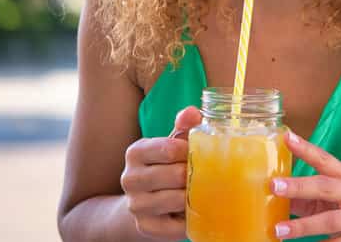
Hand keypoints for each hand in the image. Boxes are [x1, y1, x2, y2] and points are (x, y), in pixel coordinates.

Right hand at [120, 106, 201, 239]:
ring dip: (195, 197)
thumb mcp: (171, 144)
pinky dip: (190, 219)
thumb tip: (193, 112)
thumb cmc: (165, 166)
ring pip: (177, 200)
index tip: (203, 153)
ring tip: (205, 192)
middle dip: (196, 175)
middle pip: (176, 175)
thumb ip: (183, 127)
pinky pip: (177, 225)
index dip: (192, 151)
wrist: (146, 202)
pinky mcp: (145, 227)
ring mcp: (136, 205)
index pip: (170, 149)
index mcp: (136, 152)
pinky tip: (195, 211)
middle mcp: (130, 179)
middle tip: (210, 175)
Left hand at [270, 131, 340, 240]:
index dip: (306, 149)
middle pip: (327, 186)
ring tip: (279, 230)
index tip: (287, 138)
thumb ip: (305, 194)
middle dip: (299, 186)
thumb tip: (270, 193)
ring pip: (330, 221)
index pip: (325, 159)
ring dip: (302, 226)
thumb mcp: (332, 197)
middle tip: (273, 186)